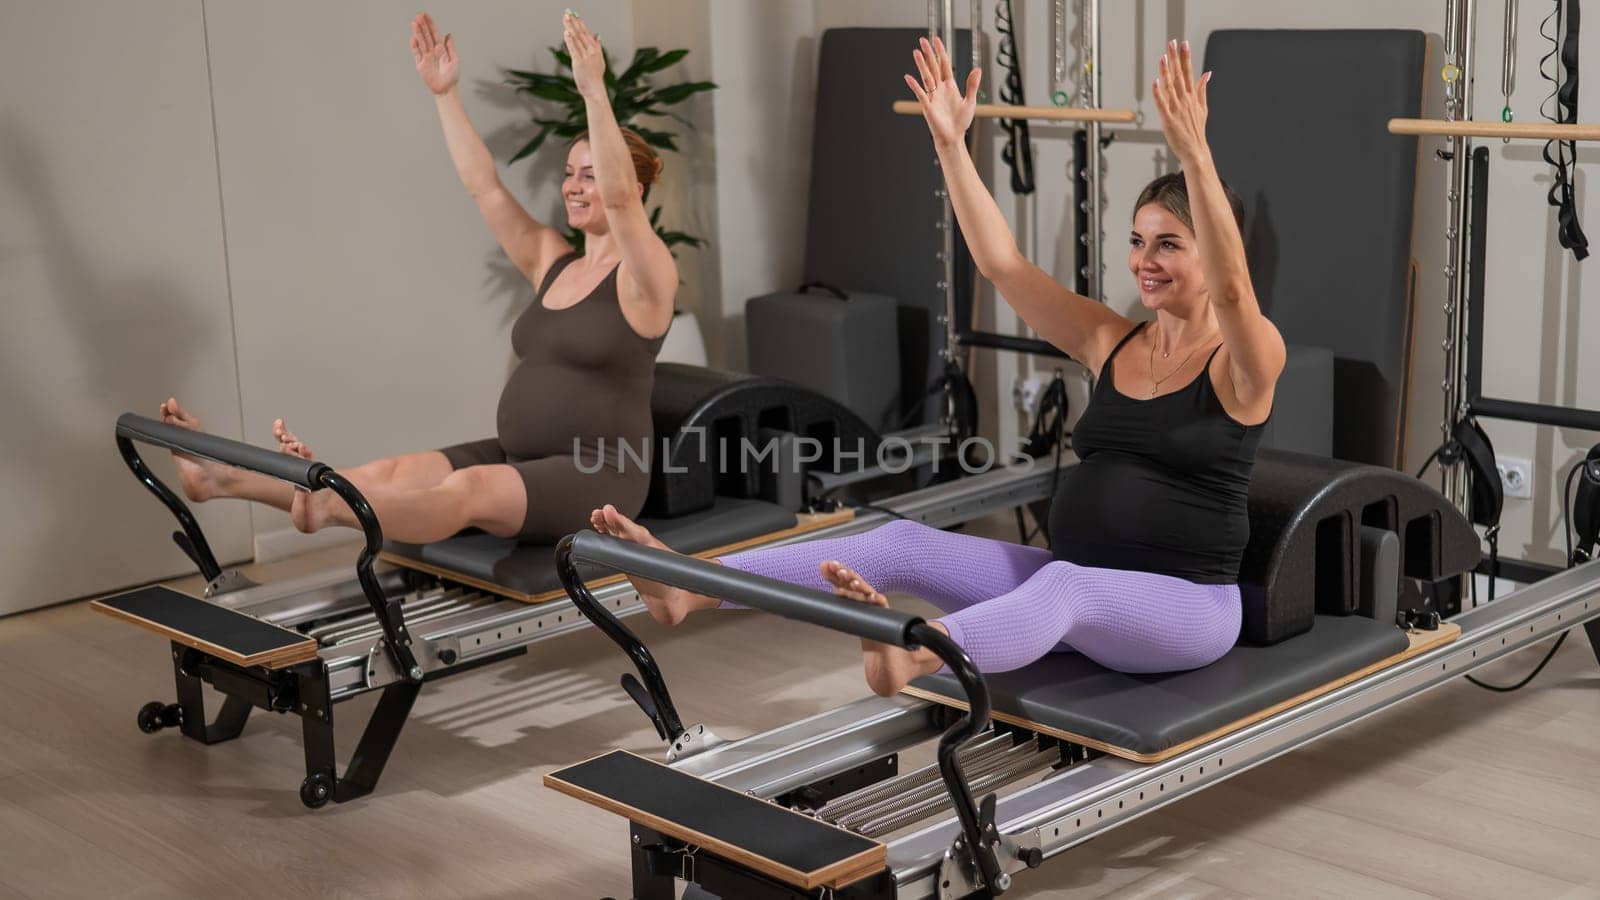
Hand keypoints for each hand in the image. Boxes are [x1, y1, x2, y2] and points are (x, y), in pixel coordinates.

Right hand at [410, 13, 458, 94]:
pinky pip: (417, 54)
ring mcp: (426, 58)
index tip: (426, 15)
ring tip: (414, 23)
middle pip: (426, 36)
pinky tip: (413, 38)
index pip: (434, 34)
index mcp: (441, 49)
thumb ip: (450, 47)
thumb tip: (448, 34)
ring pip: (421, 43)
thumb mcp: (455, 60)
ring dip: (418, 33)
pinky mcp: (421, 65)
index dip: (430, 25)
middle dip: (423, 26)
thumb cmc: (452, 77)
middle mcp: (432, 52)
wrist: (447, 90)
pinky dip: (415, 46)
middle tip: (418, 16)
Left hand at [563, 11, 606, 99]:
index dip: (580, 23)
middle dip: (574, 22)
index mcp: (596, 50)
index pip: (587, 33)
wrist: (595, 90)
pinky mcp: (579, 62)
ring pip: (576, 39)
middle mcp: (591, 51)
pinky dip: (570, 40)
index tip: (575, 14)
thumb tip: (597, 35)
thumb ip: (598, 47)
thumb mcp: (600, 60)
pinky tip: (566, 32)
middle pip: (581, 33)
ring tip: (566, 18)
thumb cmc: (596, 77)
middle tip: (568, 12)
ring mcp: (585, 57)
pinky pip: (573, 49)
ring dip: (570, 27)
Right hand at [904, 35, 980, 148]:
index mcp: (950, 86)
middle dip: (928, 54)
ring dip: (921, 65)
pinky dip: (914, 86)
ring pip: (926, 77)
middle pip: (933, 67)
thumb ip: (972, 85)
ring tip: (916, 52)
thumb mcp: (970, 102)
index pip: (944, 65)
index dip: (941, 52)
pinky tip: (909, 77)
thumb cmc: (961, 122)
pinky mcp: (927, 106)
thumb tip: (977, 69)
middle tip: (922, 40)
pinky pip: (920, 94)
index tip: (936, 40)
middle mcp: (940, 89)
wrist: (953, 138)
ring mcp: (932, 97)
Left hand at [1152, 40, 1210, 165]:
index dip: (1185, 57)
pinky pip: (1162, 104)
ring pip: (1170, 87)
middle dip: (1176, 58)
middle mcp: (1185, 100)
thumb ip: (1202, 90)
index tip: (1183, 43)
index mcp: (1192, 97)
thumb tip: (1207, 74)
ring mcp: (1177, 109)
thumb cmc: (1196, 131)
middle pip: (1179, 75)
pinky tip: (1156, 82)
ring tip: (1164, 57)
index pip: (1189, 72)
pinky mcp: (1168, 119)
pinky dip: (1159, 93)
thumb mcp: (1203, 108)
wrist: (1196, 151)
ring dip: (1167, 72)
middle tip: (1172, 43)